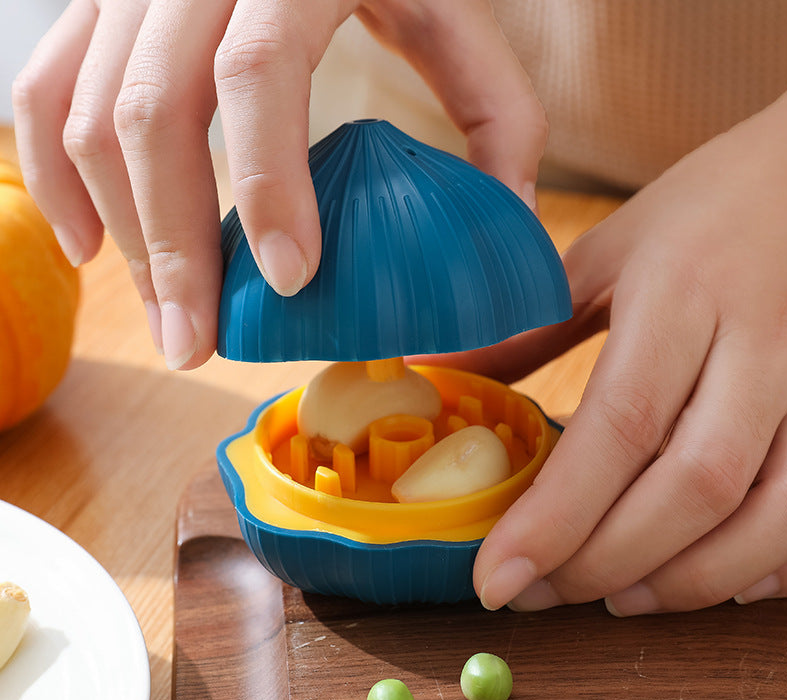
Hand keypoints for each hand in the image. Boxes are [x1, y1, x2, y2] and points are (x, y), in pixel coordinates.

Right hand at [12, 0, 544, 370]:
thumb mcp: (457, 14)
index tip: (288, 281)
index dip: (267, 184)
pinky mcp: (97, 7)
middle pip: (151, 114)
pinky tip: (88, 251)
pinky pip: (45, 91)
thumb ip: (496, 110)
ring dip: (125, 234)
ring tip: (169, 319)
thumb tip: (506, 220)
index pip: (257, 73)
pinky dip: (54, 177)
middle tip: (197, 344)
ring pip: (90, 116)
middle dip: (174, 249)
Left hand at [442, 83, 786, 614]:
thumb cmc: (705, 207)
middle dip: (607, 562)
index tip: (497, 577)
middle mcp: (760, 344)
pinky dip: (770, 566)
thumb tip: (444, 374)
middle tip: (542, 594)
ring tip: (616, 599)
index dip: (555, 518)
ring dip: (687, 580)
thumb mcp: (610, 250)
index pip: (618, 428)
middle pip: (691, 488)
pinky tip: (714, 582)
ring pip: (769, 516)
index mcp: (681, 295)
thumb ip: (533, 325)